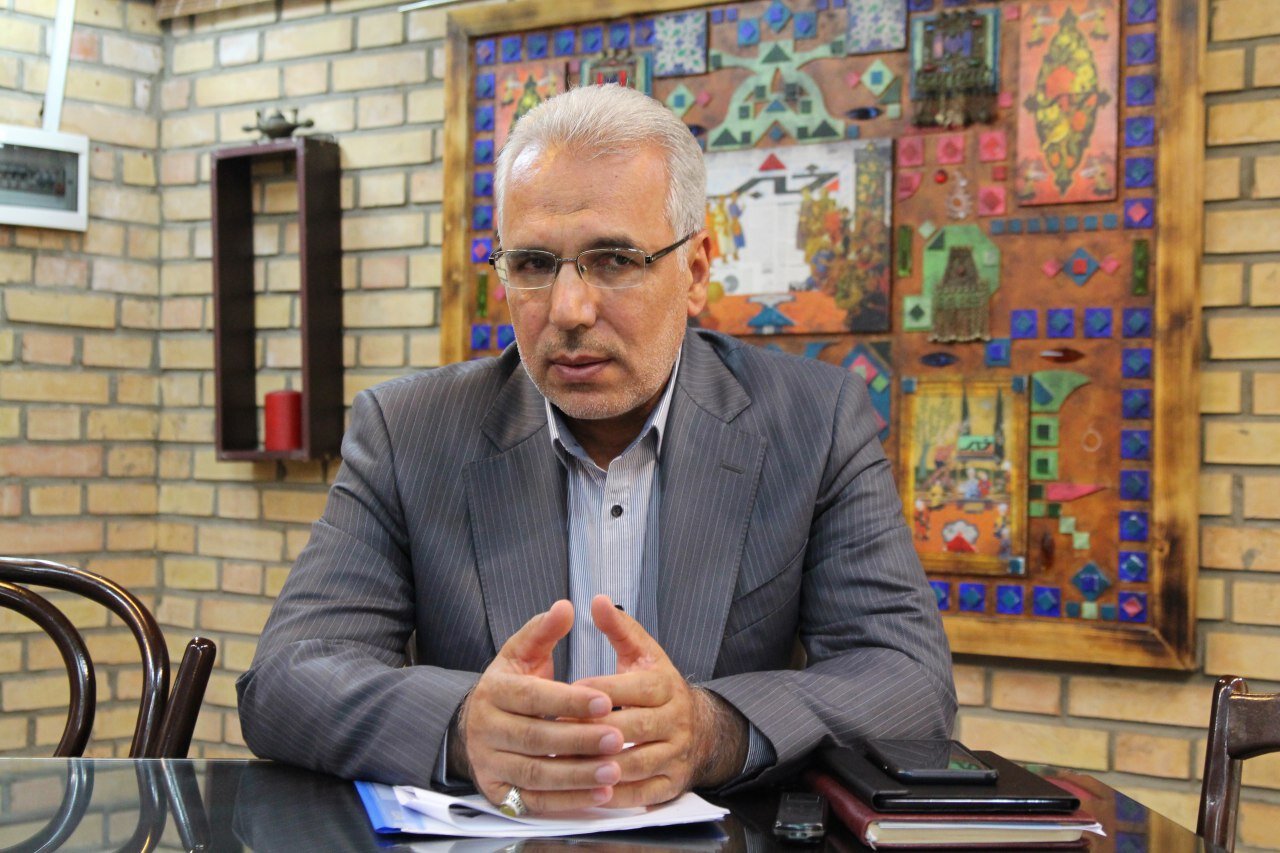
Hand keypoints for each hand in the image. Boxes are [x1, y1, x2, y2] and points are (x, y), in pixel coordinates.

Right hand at [456, 600, 625, 812]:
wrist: (478, 725)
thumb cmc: (511, 686)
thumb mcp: (521, 653)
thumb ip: (543, 631)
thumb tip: (565, 607)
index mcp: (493, 691)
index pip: (532, 697)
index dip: (569, 700)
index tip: (605, 701)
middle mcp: (485, 730)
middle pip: (535, 737)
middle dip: (579, 740)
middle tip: (619, 737)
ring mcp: (489, 764)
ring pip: (536, 773)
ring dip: (577, 775)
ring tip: (614, 770)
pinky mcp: (498, 793)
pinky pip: (535, 801)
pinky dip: (569, 801)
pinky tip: (600, 795)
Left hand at [575, 595, 747, 807]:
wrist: (700, 729)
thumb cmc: (657, 688)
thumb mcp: (643, 654)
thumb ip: (619, 628)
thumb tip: (598, 600)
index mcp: (666, 686)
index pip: (632, 688)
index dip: (599, 692)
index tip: (566, 693)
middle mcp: (676, 720)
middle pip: (633, 727)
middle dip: (593, 731)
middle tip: (554, 732)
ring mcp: (676, 755)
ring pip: (635, 763)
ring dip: (598, 766)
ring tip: (564, 763)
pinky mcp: (672, 784)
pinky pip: (642, 794)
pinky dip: (614, 795)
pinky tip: (587, 790)